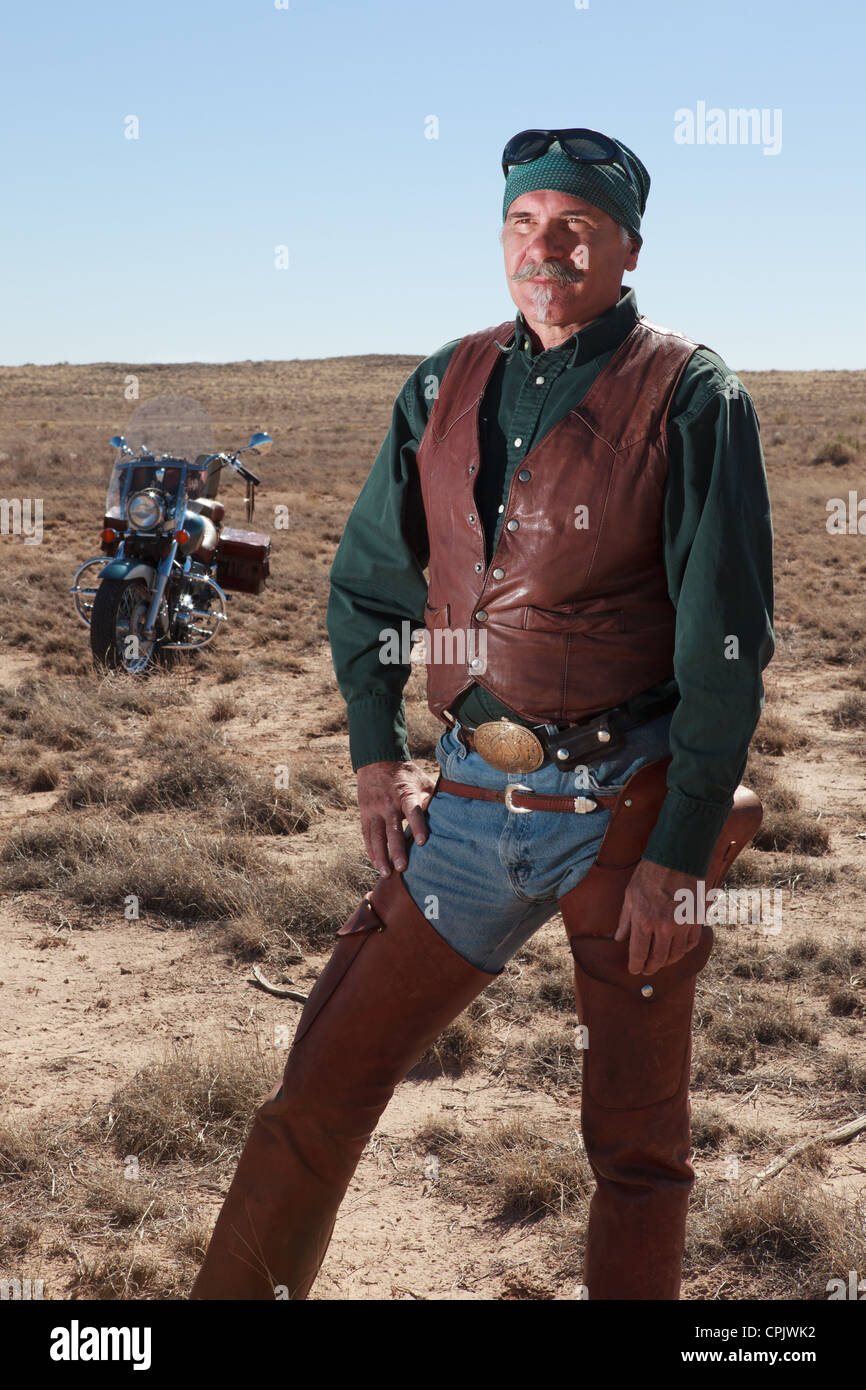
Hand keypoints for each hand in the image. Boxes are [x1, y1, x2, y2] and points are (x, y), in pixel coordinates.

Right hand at [356, 760, 436, 876]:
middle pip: (392, 829)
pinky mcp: (365, 814)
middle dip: (396, 849)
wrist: (377, 760)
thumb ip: (432, 799)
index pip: (412, 811)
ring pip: (376, 836)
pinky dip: (371, 851)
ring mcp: (374, 810)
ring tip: (386, 873)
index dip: (417, 826)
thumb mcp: (422, 781)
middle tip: (403, 868)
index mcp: (406, 793)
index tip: (422, 842)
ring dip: (381, 856)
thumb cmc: (406, 774)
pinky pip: (367, 836)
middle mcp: (388, 803)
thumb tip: (447, 817)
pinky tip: (377, 865)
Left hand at [614, 859, 701, 974]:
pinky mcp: (696, 920)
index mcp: (644, 921)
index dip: (636, 966)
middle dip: (651, 968)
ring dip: (667, 962)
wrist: (677, 858)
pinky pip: (691, 943)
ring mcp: (682, 925)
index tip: (634, 970)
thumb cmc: (650, 874)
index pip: (639, 954)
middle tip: (647, 970)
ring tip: (661, 962)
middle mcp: (664, 927)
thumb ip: (625, 920)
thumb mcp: (630, 895)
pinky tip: (677, 950)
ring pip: (676, 954)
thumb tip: (619, 938)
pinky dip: (683, 950)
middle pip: (658, 959)